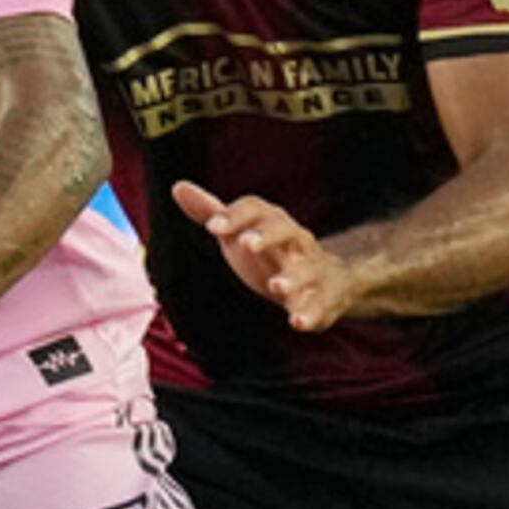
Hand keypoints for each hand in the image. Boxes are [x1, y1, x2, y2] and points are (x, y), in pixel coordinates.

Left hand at [173, 179, 351, 331]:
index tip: (212, 226)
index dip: (235, 216)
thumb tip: (178, 187)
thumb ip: (213, 213)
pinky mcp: (323, 301)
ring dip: (292, 278)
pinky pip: (319, 307)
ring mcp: (313, 272)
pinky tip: (296, 321)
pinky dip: (310, 314)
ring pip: (307, 271)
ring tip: (275, 286)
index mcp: (274, 224)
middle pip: (286, 231)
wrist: (331, 281)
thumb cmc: (274, 255)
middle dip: (267, 236)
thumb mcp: (241, 233)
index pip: (257, 210)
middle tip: (245, 243)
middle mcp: (296, 243)